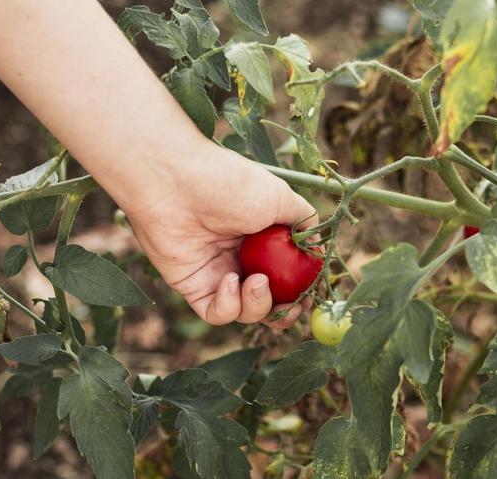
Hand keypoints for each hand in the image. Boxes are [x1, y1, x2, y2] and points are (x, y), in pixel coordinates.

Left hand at [123, 142, 317, 327]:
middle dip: (285, 312)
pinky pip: (217, 312)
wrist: (178, 182)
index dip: (301, 291)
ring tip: (257, 282)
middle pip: (269, 302)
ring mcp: (218, 273)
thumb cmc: (230, 184)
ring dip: (259, 305)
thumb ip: (304, 223)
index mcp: (264, 238)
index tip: (310, 295)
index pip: (288, 276)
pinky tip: (231, 282)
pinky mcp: (193, 286)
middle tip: (292, 307)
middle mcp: (242, 258)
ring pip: (246, 312)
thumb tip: (319, 249)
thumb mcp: (281, 197)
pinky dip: (229, 305)